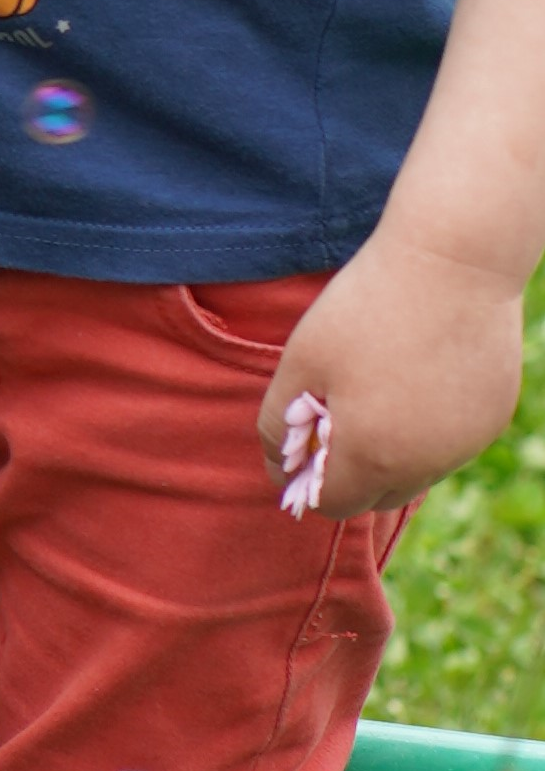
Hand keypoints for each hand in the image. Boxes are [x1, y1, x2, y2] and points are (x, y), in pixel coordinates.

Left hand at [255, 227, 526, 519]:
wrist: (452, 264)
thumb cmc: (364, 311)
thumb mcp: (301, 364)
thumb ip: (278, 424)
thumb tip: (277, 465)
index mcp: (375, 458)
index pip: (332, 506)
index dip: (304, 483)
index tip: (294, 447)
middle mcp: (428, 464)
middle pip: (377, 495)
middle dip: (346, 472)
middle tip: (326, 419)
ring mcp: (467, 442)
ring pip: (417, 471)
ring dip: (387, 452)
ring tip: (367, 392)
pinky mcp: (492, 417)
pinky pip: (448, 443)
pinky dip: (424, 429)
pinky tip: (409, 378)